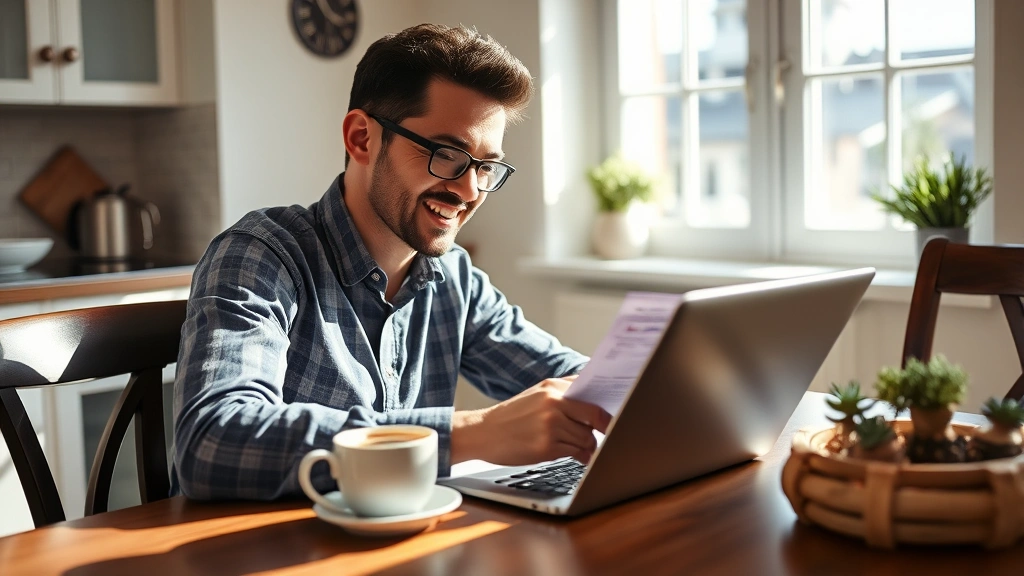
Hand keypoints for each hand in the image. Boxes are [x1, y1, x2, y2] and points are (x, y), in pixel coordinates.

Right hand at [451, 376, 611, 465]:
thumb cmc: (513, 416)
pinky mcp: (547, 446)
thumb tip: (596, 398)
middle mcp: (553, 403)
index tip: (617, 414)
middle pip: (595, 416)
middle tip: (607, 434)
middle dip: (604, 428)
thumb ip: (565, 393)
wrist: (484, 432)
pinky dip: (579, 456)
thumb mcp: (537, 395)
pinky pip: (575, 452)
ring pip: (587, 437)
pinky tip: (575, 455)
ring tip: (581, 447)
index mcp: (553, 387)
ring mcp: (550, 425)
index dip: (607, 406)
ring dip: (588, 445)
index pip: (592, 393)